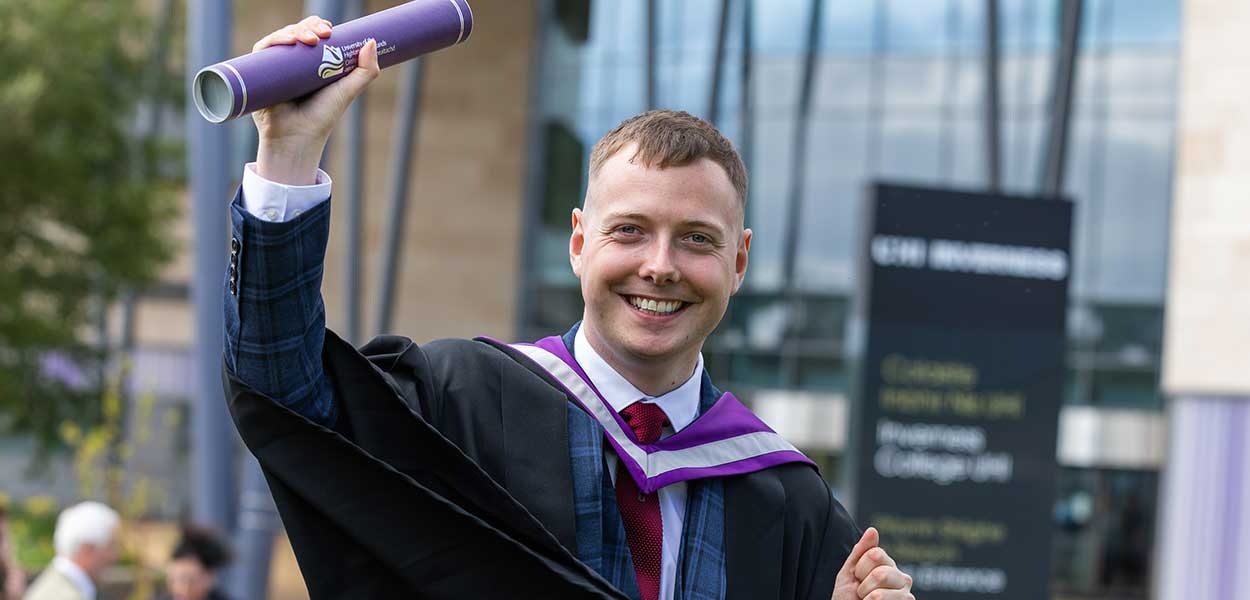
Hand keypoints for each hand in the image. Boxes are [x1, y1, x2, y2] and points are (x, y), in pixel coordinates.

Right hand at [250, 15, 380, 184]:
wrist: (297, 138)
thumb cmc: (322, 117)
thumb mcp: (347, 91)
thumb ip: (366, 71)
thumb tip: (371, 42)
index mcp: (311, 64)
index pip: (312, 35)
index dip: (318, 26)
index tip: (329, 29)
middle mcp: (292, 63)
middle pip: (296, 33)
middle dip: (308, 27)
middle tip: (322, 34)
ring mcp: (274, 67)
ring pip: (281, 38)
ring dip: (294, 31)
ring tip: (309, 40)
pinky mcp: (258, 73)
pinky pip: (262, 50)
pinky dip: (273, 41)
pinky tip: (287, 42)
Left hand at [832, 527, 913, 599]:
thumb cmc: (848, 598)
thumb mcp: (849, 573)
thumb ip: (860, 551)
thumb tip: (873, 530)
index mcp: (889, 565)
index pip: (875, 554)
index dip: (859, 568)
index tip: (857, 578)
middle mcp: (903, 579)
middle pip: (880, 574)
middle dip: (863, 586)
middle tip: (862, 594)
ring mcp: (907, 596)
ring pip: (880, 594)